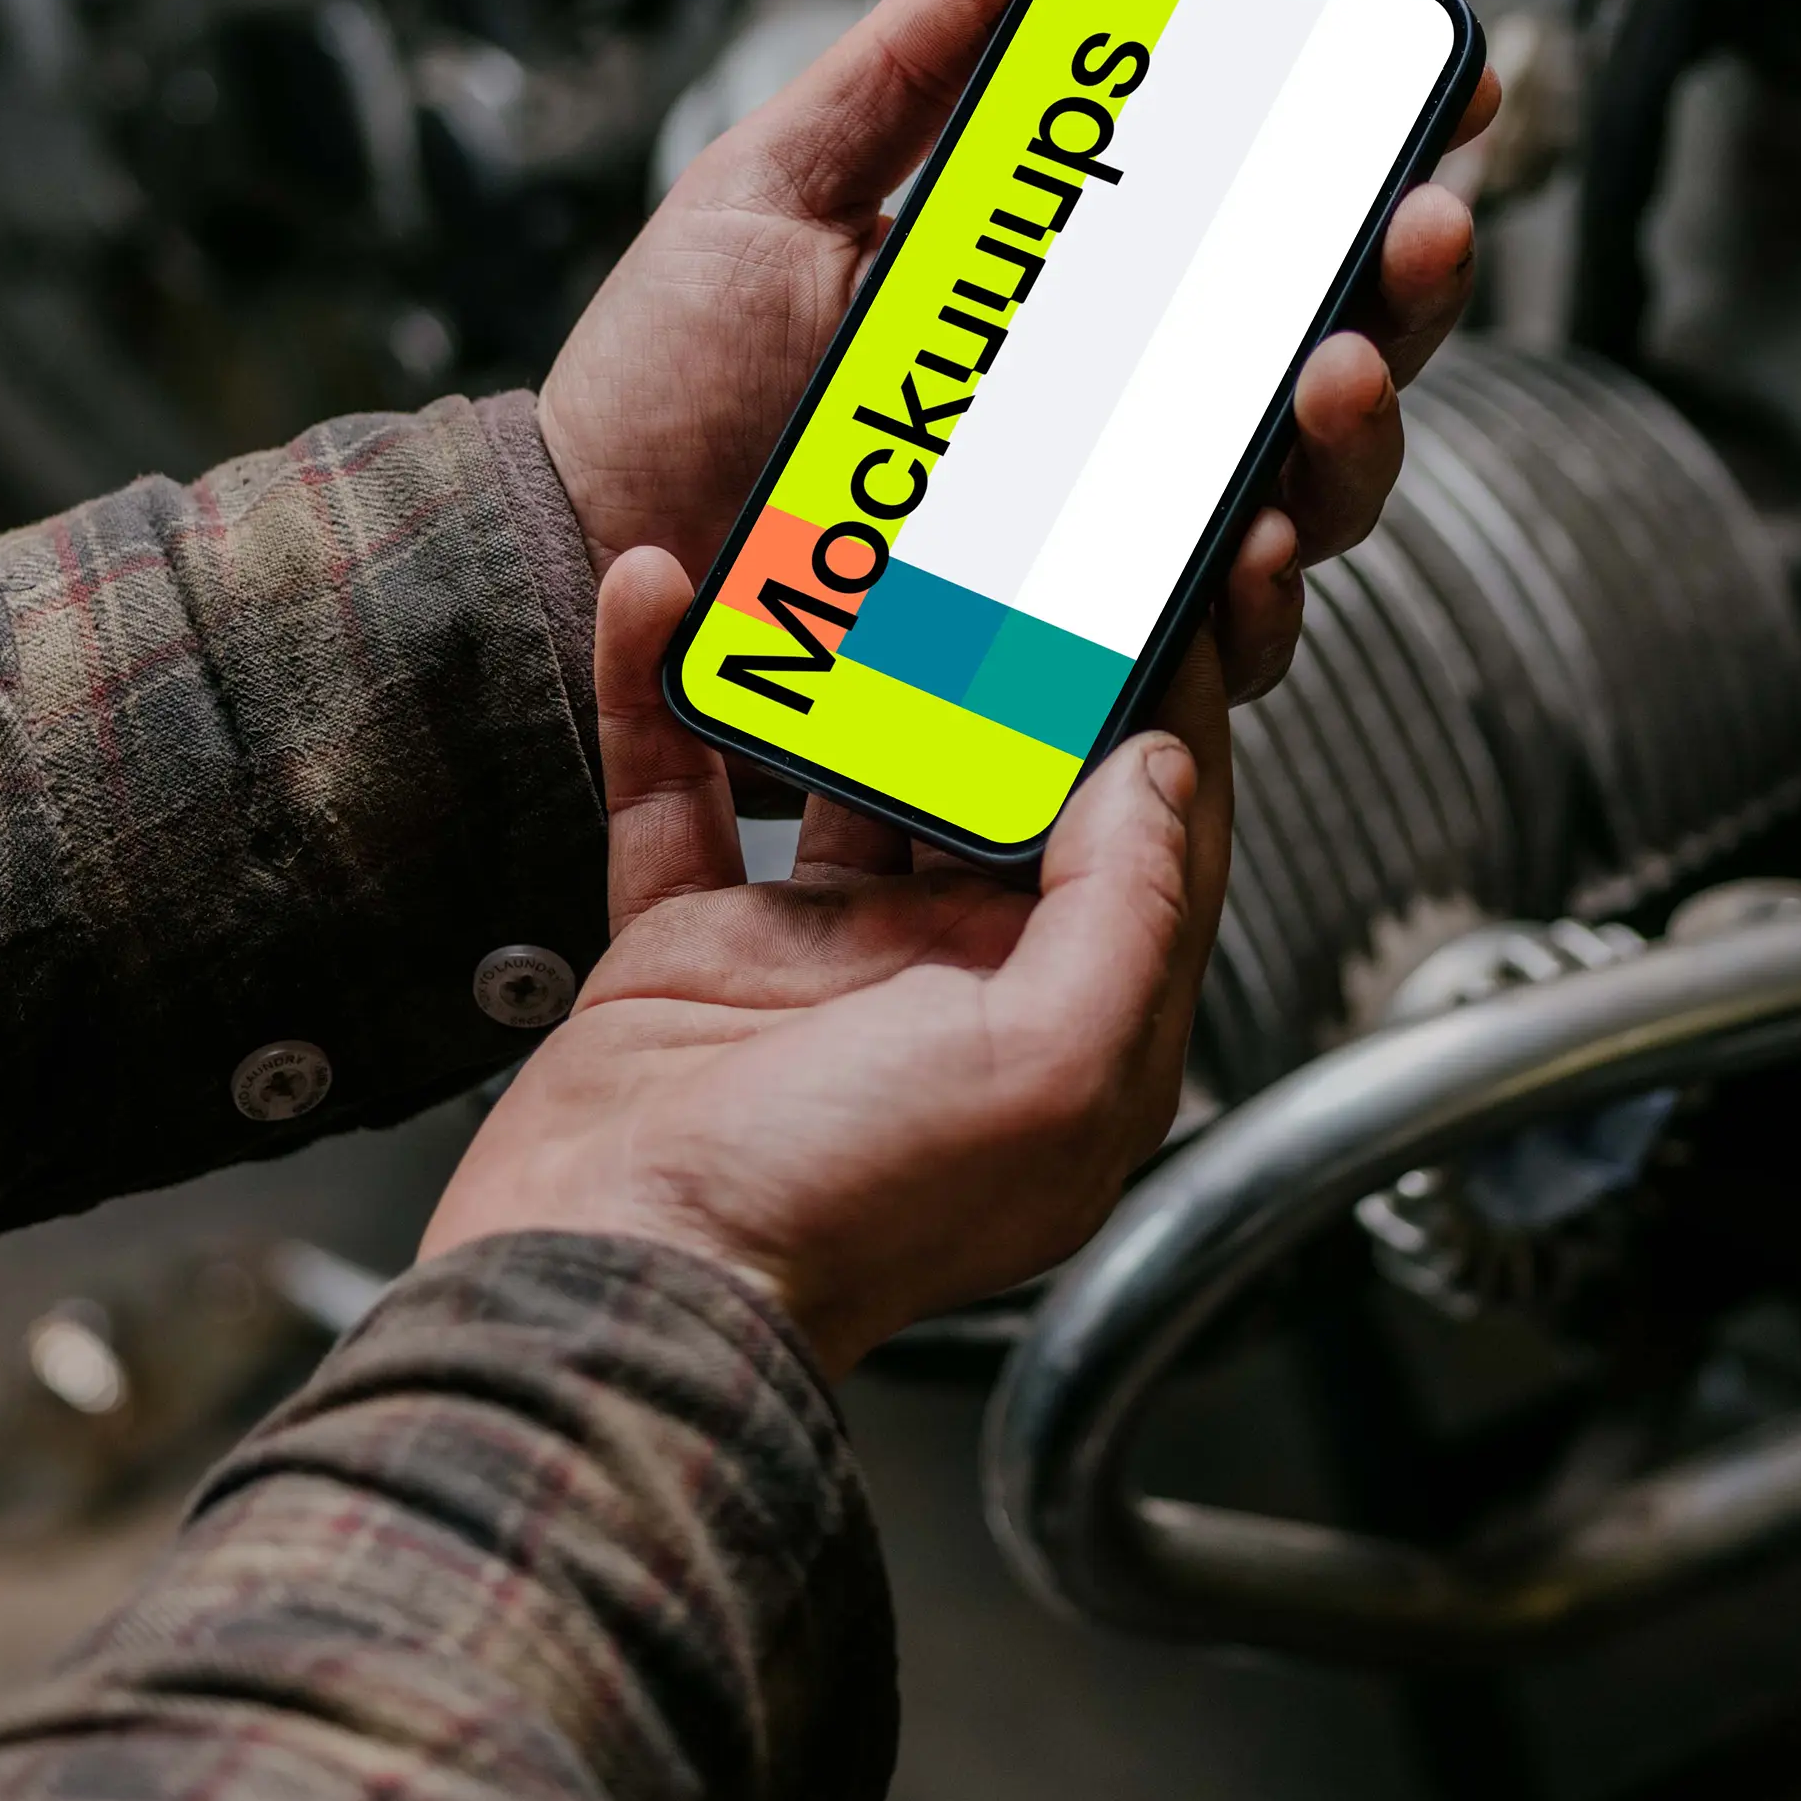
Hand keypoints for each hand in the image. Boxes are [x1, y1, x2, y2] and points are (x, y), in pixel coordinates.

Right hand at [415, 546, 1233, 1371]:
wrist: (622, 1281)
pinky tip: (662, 598)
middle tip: (1012, 519)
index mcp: (1066, 1023)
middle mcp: (953, 983)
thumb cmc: (840, 1217)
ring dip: (837, 649)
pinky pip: (681, 789)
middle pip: (1004, 775)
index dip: (1176, 704)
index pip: (1153, 835)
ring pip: (843, 760)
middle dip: (1007, 647)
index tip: (1178, 581)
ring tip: (837, 534)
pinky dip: (666, 686)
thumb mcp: (1053, 1070)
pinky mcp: (690, 949)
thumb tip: (1162, 774)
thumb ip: (1130, 911)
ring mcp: (819, 958)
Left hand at [532, 0, 1498, 702]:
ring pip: (1307, 508)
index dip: (1378, 169)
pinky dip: (1256, 605)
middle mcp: (1119, 430)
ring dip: (1358, 439)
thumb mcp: (773, 180)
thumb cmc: (666, 382)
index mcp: (1077, 305)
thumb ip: (905, 61)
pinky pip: (1207, 656)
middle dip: (1411, 294)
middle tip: (1416, 229)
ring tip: (1334, 374)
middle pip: (1334, 366)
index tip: (1445, 93)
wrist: (574, 550)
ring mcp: (1106, 552)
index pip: (1267, 236)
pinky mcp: (1068, 667)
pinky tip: (1250, 544)